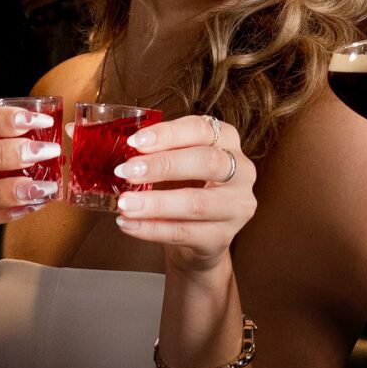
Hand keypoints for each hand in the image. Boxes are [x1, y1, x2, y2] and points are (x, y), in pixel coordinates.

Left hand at [114, 112, 257, 273]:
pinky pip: (185, 233)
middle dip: (163, 165)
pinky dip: (152, 229)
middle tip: (127, 171)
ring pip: (197, 203)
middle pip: (207, 162)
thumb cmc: (186, 189)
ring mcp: (236, 207)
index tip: (135, 142)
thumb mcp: (178, 164)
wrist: (198, 237)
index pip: (202, 129)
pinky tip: (130, 224)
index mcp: (228, 142)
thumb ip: (160, 153)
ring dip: (155, 203)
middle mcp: (241, 171)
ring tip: (125, 203)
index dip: (168, 134)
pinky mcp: (223, 238)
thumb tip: (124, 152)